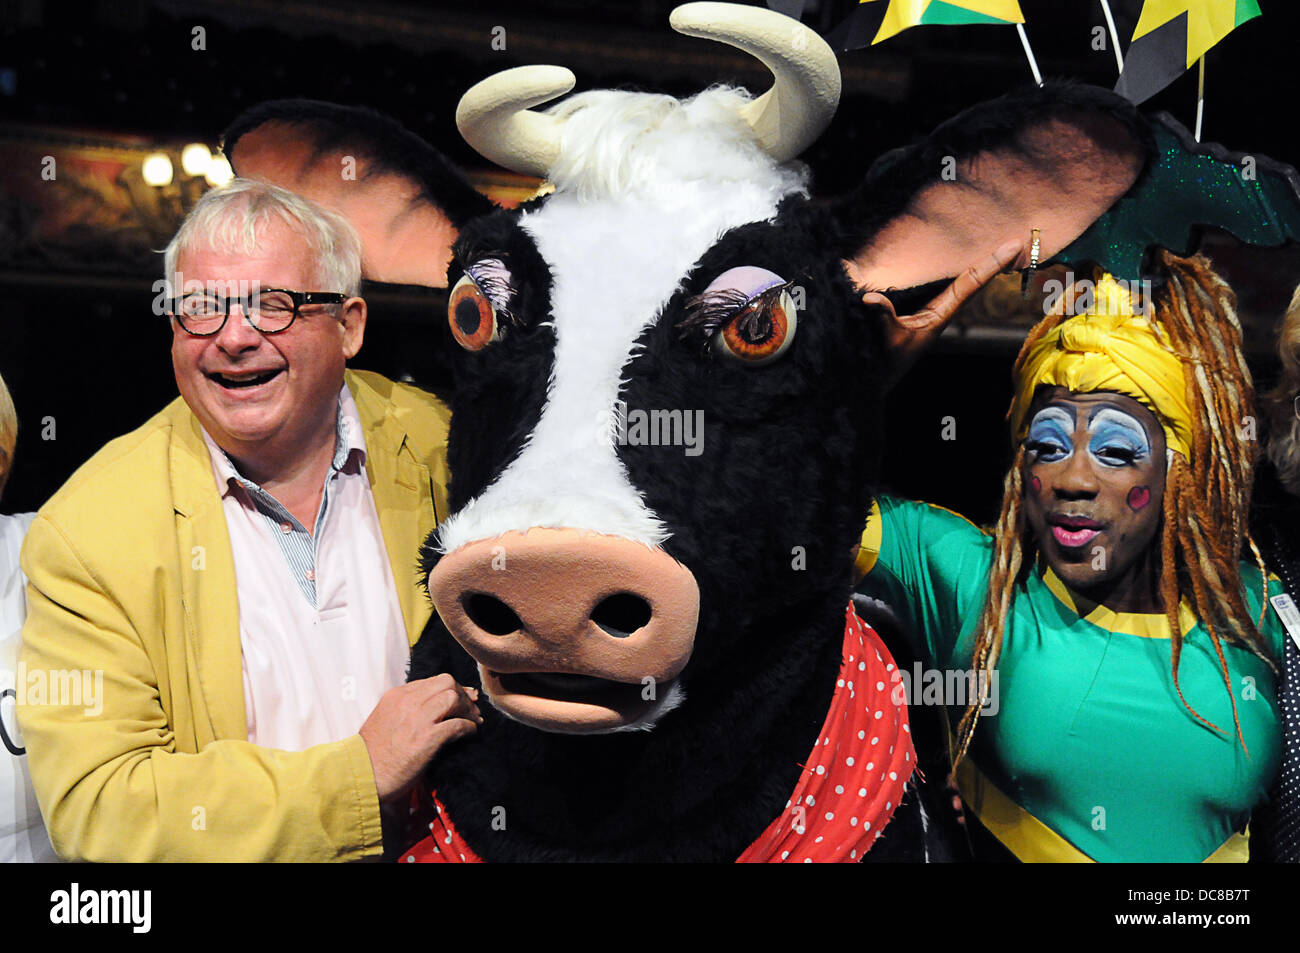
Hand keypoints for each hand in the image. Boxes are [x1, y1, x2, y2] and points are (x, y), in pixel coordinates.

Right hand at [359, 674, 482, 801]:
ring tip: (472, 721)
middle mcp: (407, 702)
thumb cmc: (372, 754)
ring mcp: (417, 719)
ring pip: (453, 698)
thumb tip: (431, 707)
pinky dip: (467, 727)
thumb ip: (404, 709)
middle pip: (447, 683)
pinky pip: (456, 724)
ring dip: (467, 709)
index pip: (433, 681)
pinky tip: (470, 732)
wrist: (360, 775)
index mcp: (396, 695)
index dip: (453, 688)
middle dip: (462, 694)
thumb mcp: (385, 719)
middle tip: (471, 708)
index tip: (464, 697)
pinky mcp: (426, 738)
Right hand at [871, 238, 1023, 386]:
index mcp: (940, 315)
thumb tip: (869, 297)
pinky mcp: (916, 308)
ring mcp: (930, 309)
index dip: (992, 263)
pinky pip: (941, 285)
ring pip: (960, 282)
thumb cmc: (885, 361)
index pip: (970, 283)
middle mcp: (940, 309)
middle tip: (1017, 240)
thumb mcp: (887, 339)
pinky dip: (954, 272)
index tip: (1014, 245)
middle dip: (993, 261)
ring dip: (977, 266)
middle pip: (973, 280)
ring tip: (997, 247)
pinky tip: (955, 261)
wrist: (876, 377)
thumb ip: (883, 316)